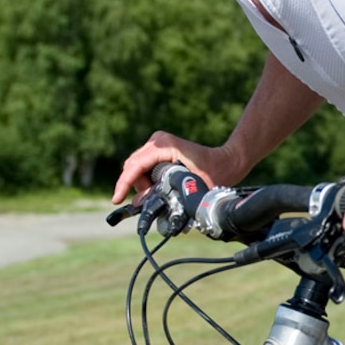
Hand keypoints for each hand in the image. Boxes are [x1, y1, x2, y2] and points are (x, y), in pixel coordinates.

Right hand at [112, 132, 243, 205]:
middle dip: (138, 188)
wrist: (228, 160)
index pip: (135, 166)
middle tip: (154, 201)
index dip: (124, 184)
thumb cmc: (214, 173)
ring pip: (138, 169)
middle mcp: (156, 141)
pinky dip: (149, 181)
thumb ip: (163, 194)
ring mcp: (157, 144)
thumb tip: (140, 204)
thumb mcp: (189, 186)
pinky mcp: (159, 150)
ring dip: (145, 186)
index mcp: (163, 145)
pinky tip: (161, 190)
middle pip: (133, 168)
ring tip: (164, 194)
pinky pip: (145, 168)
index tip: (116, 199)